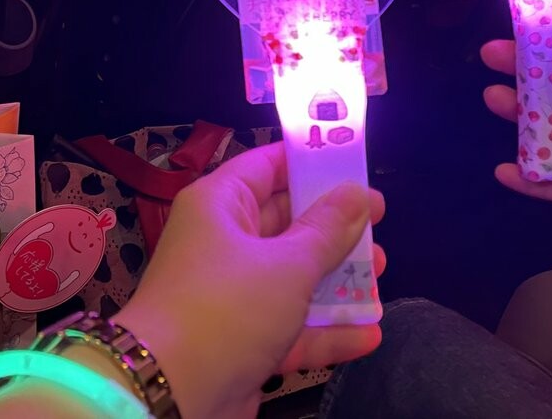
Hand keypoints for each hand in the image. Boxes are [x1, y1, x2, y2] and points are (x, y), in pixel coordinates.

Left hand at [115, 144, 385, 418]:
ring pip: (291, 277)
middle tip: (380, 226)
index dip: (309, 162)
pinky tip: (369, 335)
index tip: (354, 163)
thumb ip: (327, 230)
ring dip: (336, 279)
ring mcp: (231, 294)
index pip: (266, 166)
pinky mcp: (241, 340)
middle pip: (284, 222)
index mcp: (220, 205)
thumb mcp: (286, 265)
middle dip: (333, 226)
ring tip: (381, 275)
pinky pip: (290, 326)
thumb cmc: (227, 308)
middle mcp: (222, 242)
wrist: (170, 390)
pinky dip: (326, 330)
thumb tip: (357, 192)